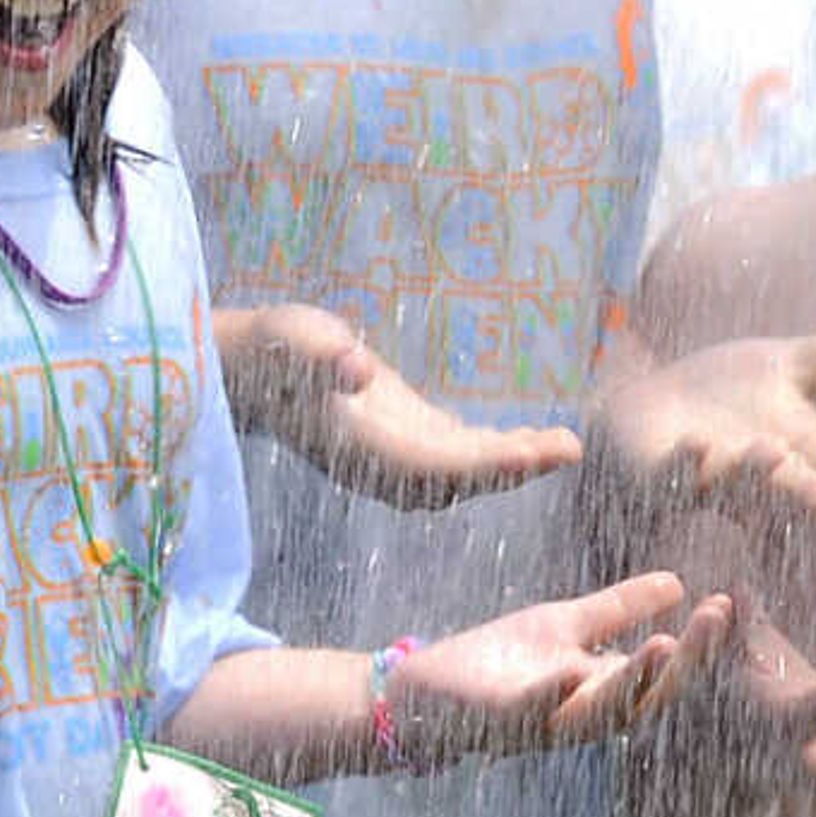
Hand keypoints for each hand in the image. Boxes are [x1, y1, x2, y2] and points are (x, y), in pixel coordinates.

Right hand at [224, 304, 581, 508]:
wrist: (247, 368)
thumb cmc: (273, 348)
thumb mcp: (294, 338)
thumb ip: (323, 355)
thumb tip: (356, 369)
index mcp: (364, 447)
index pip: (436, 463)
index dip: (486, 461)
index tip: (530, 452)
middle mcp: (383, 464)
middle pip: (461, 477)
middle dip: (514, 466)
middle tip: (568, 449)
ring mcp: (394, 455)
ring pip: (464, 472)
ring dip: (513, 462)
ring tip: (563, 446)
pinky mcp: (402, 437)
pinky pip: (457, 457)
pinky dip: (496, 452)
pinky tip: (532, 442)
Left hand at [391, 573, 725, 760]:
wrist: (419, 697)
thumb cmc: (494, 665)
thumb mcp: (564, 625)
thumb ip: (618, 609)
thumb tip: (678, 582)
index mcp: (604, 689)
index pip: (668, 670)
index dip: (703, 643)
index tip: (730, 602)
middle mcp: (583, 714)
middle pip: (652, 696)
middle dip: (689, 659)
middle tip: (718, 615)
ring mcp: (544, 722)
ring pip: (603, 713)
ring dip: (635, 681)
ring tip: (665, 645)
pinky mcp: (499, 721)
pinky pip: (529, 711)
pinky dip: (550, 694)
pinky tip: (568, 670)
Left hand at [595, 319, 815, 523]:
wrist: (653, 410)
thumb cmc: (732, 395)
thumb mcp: (792, 366)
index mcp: (790, 445)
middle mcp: (750, 468)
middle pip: (780, 480)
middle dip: (801, 484)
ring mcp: (703, 472)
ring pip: (729, 478)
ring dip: (749, 470)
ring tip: (770, 452)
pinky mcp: (656, 469)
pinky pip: (667, 471)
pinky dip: (680, 463)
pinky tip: (693, 449)